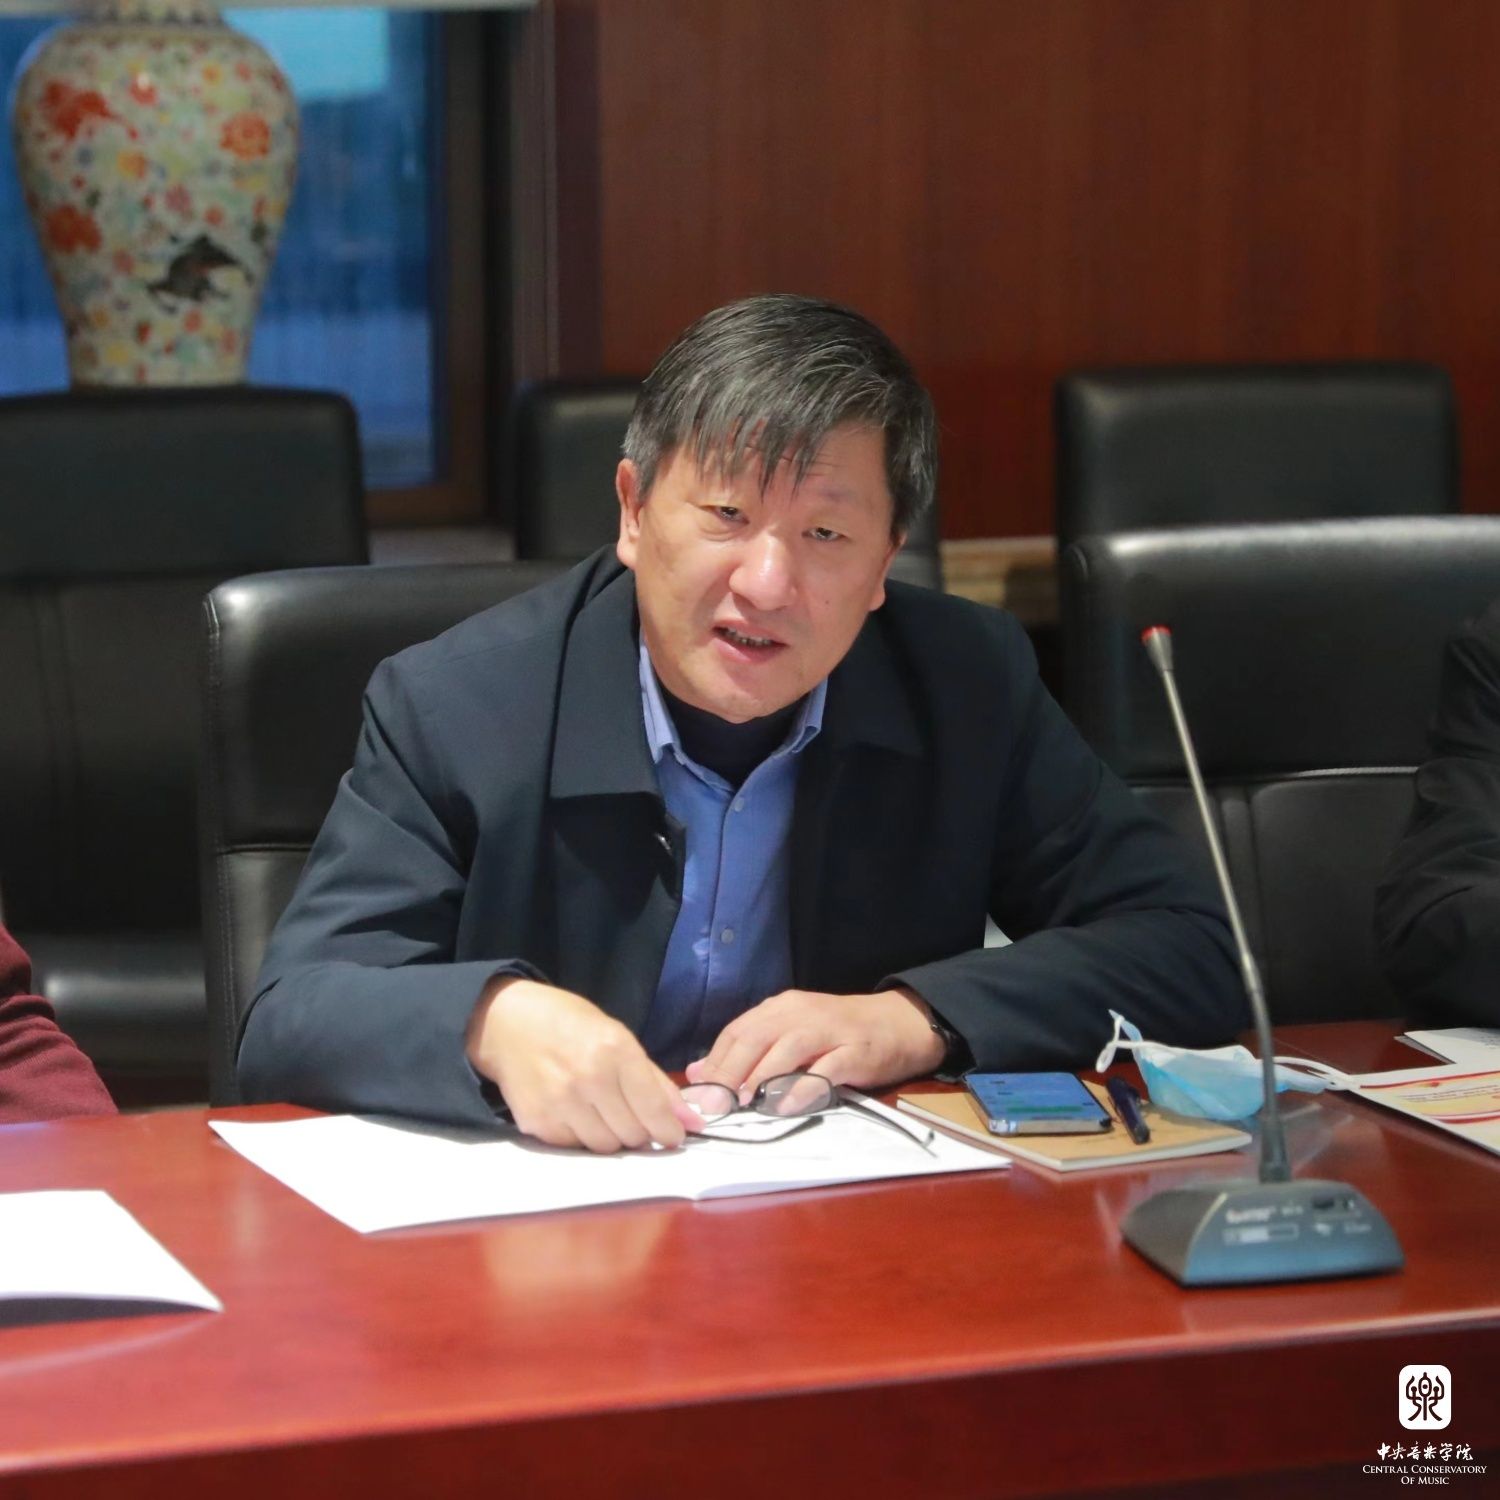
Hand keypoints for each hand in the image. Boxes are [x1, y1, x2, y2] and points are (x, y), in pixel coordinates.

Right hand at [466, 977, 701, 1152]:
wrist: (507, 1024)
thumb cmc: (569, 1024)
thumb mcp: (618, 1036)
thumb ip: (655, 1081)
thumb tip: (691, 1121)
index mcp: (614, 1050)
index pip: (654, 1108)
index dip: (670, 1129)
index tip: (674, 1135)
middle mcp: (588, 1079)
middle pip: (633, 1135)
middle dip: (641, 1132)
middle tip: (634, 1117)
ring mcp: (560, 1104)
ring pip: (606, 1147)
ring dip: (613, 1137)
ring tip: (603, 1112)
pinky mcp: (537, 1123)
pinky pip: (576, 1147)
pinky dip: (582, 1137)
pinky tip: (576, 1112)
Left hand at [684, 987, 945, 1102]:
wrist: (900, 1022)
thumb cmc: (840, 1032)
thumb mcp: (791, 1033)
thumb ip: (749, 1051)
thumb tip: (699, 1071)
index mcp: (781, 1008)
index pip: (738, 1031)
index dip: (714, 1061)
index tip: (696, 1093)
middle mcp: (800, 1013)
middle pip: (756, 1037)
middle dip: (729, 1072)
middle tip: (711, 1105)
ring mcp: (829, 1030)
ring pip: (787, 1048)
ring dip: (761, 1076)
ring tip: (742, 1103)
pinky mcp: (855, 1051)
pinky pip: (825, 1069)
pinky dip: (802, 1087)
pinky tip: (784, 1106)